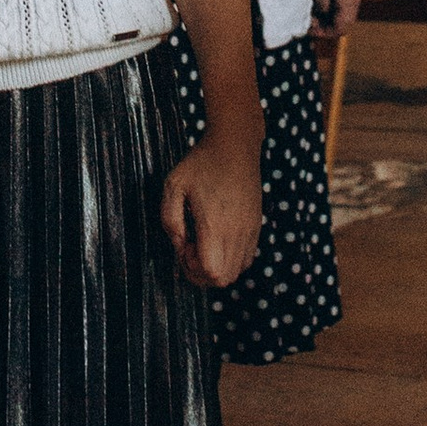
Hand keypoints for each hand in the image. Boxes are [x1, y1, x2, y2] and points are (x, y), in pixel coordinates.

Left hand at [162, 132, 263, 290]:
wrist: (235, 146)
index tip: (184, 245)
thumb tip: (179, 245)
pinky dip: (231, 260)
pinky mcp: (256, 226)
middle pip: (223, 280)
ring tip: (204, 242)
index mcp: (214, 225)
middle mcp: (236, 232)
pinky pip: (246, 259)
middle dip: (201, 273)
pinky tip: (218, 238)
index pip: (211, 273)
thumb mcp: (173, 185)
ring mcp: (250, 230)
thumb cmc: (201, 163)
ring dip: (217, 267)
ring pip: (237, 272)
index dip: (192, 270)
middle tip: (190, 247)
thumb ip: (169, 220)